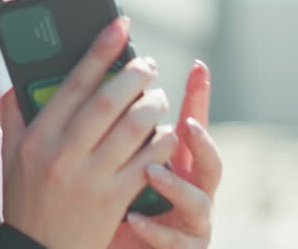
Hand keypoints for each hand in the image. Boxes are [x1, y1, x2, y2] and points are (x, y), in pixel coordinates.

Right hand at [0, 18, 179, 248]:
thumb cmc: (25, 201)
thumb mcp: (8, 155)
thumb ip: (11, 113)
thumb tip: (4, 76)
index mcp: (37, 138)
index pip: (72, 83)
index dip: (99, 50)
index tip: (120, 26)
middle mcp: (62, 155)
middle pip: (108, 102)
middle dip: (135, 75)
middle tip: (148, 64)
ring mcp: (90, 178)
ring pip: (133, 129)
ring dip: (153, 107)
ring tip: (158, 98)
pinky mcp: (114, 200)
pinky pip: (148, 162)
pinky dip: (161, 143)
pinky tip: (163, 134)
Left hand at [107, 60, 221, 248]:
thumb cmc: (111, 207)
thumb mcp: (112, 166)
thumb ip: (108, 133)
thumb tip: (88, 90)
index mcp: (174, 163)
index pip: (190, 124)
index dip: (198, 97)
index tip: (199, 66)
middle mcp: (191, 188)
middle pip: (210, 160)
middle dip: (203, 141)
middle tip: (187, 125)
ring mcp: (191, 220)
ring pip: (198, 200)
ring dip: (176, 185)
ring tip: (151, 172)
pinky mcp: (182, 247)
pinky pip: (174, 240)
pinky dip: (155, 228)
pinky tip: (135, 218)